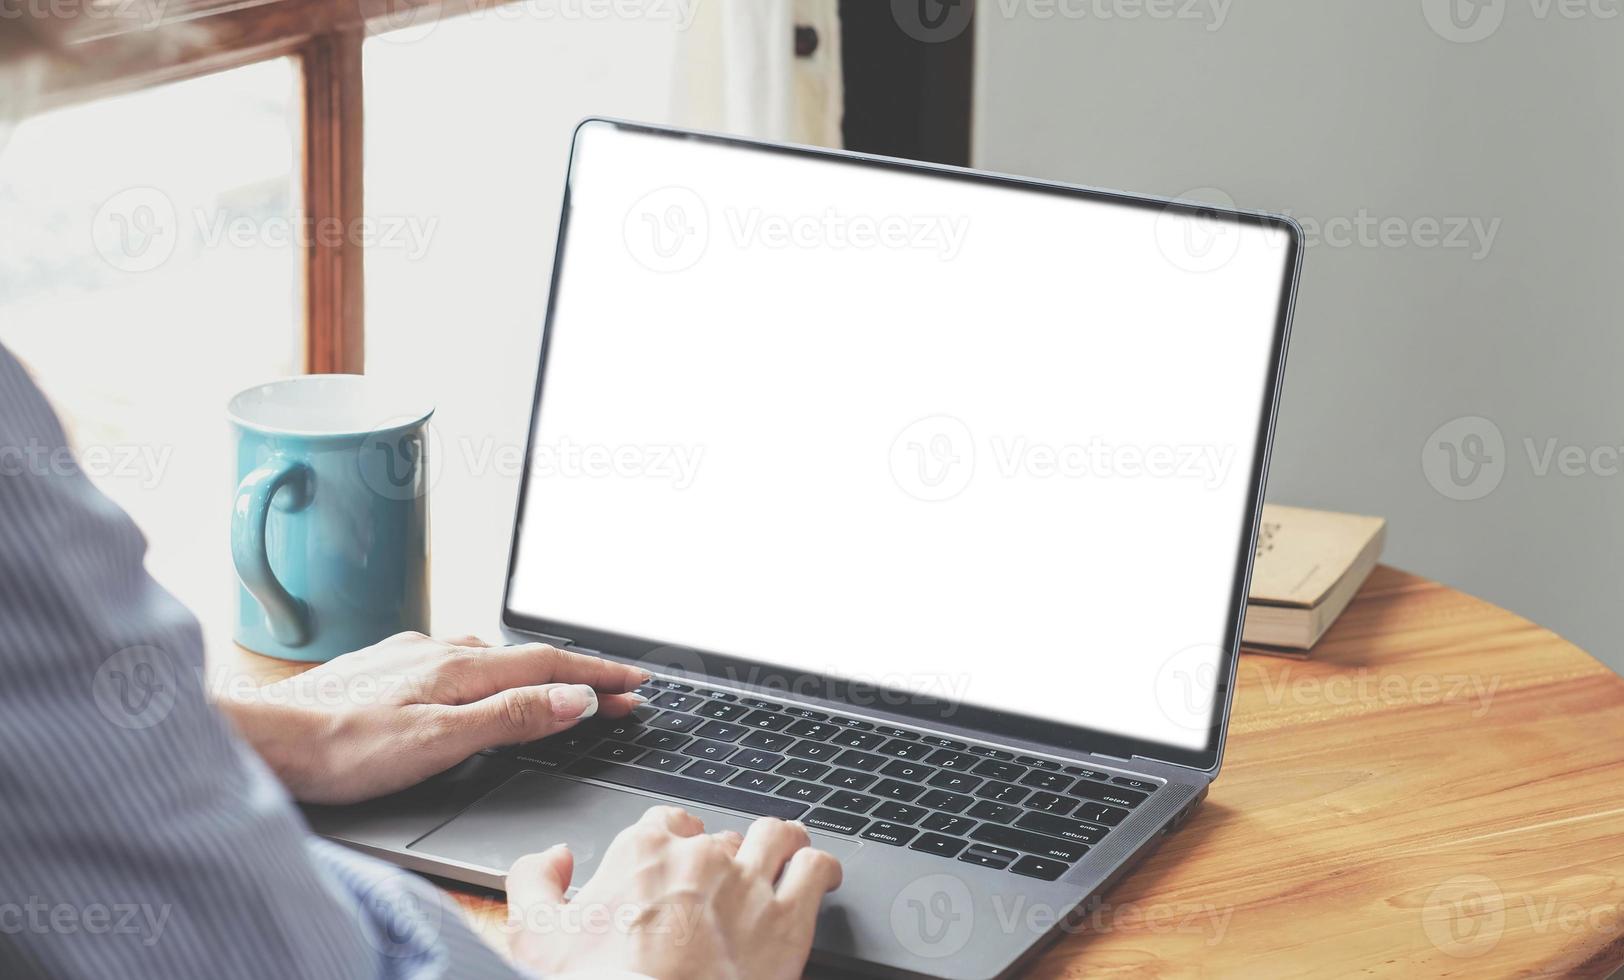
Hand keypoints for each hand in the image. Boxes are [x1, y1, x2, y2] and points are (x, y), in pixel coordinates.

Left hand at [220, 631, 648, 803]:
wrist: (263, 737)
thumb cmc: (343, 749)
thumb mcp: (441, 742)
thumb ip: (511, 717)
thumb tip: (574, 697)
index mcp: (459, 668)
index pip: (549, 666)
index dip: (597, 675)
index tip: (636, 683)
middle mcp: (437, 649)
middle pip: (523, 657)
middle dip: (575, 672)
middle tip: (614, 690)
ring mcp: (408, 655)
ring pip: (486, 655)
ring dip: (530, 669)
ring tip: (556, 685)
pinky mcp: (382, 667)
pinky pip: (453, 660)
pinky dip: (487, 670)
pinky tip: (473, 682)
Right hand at [507, 806, 842, 979]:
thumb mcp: (535, 937)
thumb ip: (533, 882)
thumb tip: (554, 858)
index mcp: (642, 852)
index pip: (668, 823)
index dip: (676, 844)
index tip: (678, 866)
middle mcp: (700, 857)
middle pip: (722, 837)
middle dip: (726, 858)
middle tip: (725, 886)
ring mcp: (748, 883)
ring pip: (778, 837)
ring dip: (782, 845)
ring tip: (785, 857)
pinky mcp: (787, 919)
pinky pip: (817, 871)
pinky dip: (822, 870)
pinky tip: (820, 878)